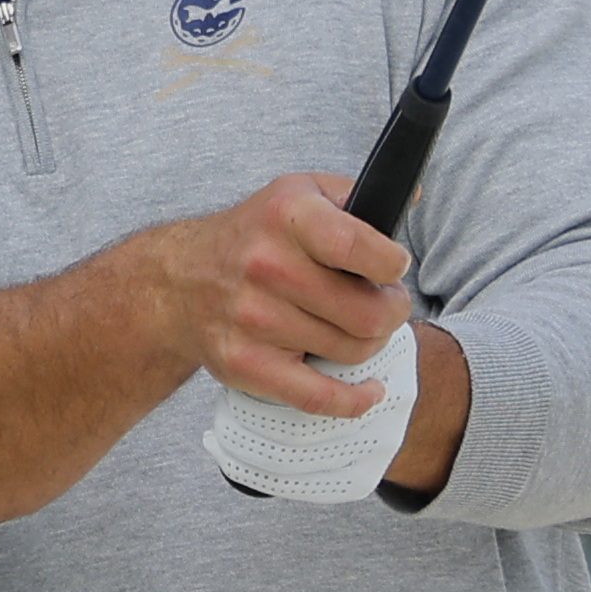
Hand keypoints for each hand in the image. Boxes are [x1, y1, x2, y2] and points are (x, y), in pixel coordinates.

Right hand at [115, 172, 413, 418]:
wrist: (180, 280)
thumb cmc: (255, 236)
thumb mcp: (299, 192)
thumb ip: (356, 195)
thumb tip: (410, 197)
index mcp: (285, 216)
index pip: (362, 250)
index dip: (393, 265)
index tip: (391, 267)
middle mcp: (265, 265)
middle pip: (369, 314)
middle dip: (391, 311)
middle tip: (380, 303)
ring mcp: (252, 319)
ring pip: (353, 351)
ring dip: (366, 342)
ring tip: (350, 324)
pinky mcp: (244, 363)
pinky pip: (320, 397)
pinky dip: (355, 399)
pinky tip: (368, 388)